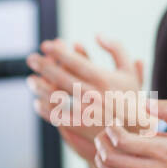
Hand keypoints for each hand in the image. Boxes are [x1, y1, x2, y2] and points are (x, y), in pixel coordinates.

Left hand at [27, 37, 147, 167]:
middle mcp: (92, 94)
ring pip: (55, 96)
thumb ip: (116, 49)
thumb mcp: (128, 71)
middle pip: (61, 77)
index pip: (74, 61)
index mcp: (103, 78)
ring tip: (30, 80)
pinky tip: (37, 103)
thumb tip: (96, 35)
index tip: (45, 45)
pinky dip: (44, 109)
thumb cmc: (131, 99)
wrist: (135, 132)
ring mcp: (85, 111)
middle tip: (31, 59)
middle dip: (43, 66)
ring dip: (40, 87)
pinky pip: (57, 116)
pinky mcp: (80, 126)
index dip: (57, 52)